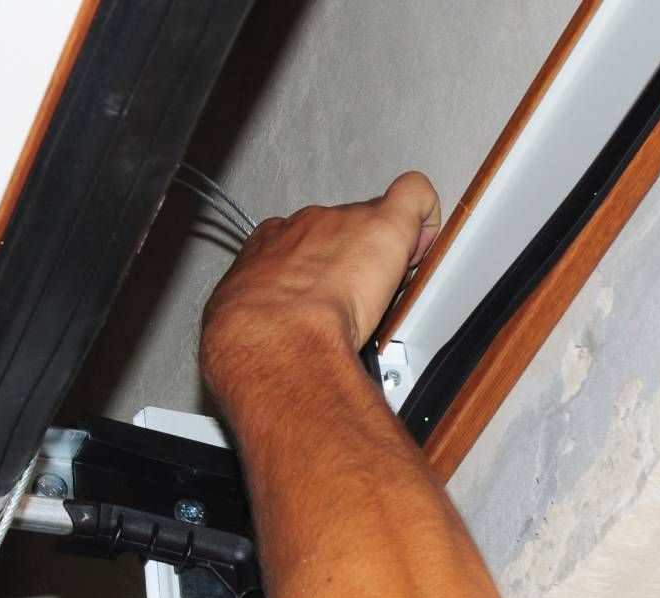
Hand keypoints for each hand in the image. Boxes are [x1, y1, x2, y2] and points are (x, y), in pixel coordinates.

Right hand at [200, 171, 440, 394]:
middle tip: (357, 301)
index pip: (298, 242)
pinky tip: (423, 244)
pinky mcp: (383, 224)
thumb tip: (251, 333)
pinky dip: (425, 216)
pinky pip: (414, 196)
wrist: (274, 336)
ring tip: (383, 293)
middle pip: (339, 230)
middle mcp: (303, 227)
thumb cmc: (253, 339)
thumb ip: (248, 315)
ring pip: (373, 222)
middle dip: (351, 260)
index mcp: (267, 245)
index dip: (318, 266)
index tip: (325, 291)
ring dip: (383, 253)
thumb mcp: (235, 323)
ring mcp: (343, 223)